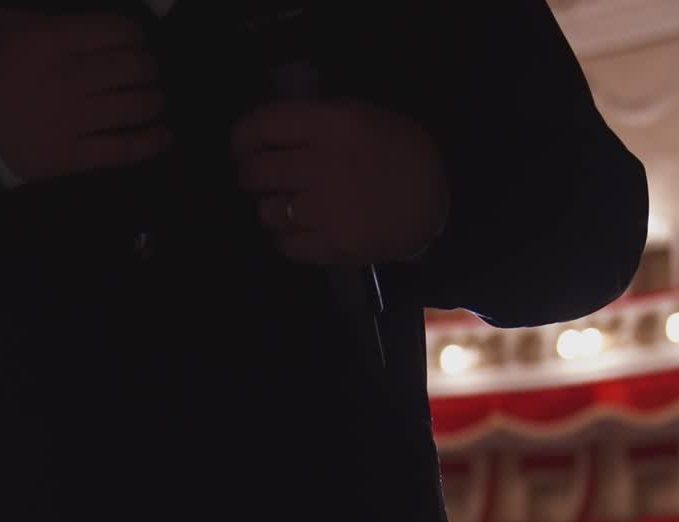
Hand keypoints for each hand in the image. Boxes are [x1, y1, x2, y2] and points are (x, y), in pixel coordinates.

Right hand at [0, 8, 172, 181]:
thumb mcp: (8, 26)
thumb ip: (51, 21)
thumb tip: (92, 30)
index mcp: (52, 41)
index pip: (116, 30)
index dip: (135, 33)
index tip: (137, 39)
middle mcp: (69, 79)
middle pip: (131, 66)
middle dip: (148, 65)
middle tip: (147, 69)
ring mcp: (74, 121)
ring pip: (134, 106)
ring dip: (153, 100)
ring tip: (154, 98)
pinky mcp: (74, 157)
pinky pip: (124, 150)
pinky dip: (151, 143)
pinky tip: (164, 136)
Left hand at [231, 98, 449, 265]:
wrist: (436, 205)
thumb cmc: (401, 154)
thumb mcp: (364, 117)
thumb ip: (318, 122)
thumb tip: (271, 134)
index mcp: (332, 124)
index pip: (263, 126)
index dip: (243, 138)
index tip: (242, 146)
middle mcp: (322, 165)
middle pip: (256, 173)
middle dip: (250, 175)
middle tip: (258, 178)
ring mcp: (325, 210)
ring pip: (267, 212)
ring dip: (271, 208)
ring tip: (289, 206)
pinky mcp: (331, 246)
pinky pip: (285, 244)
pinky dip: (286, 238)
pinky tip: (302, 230)